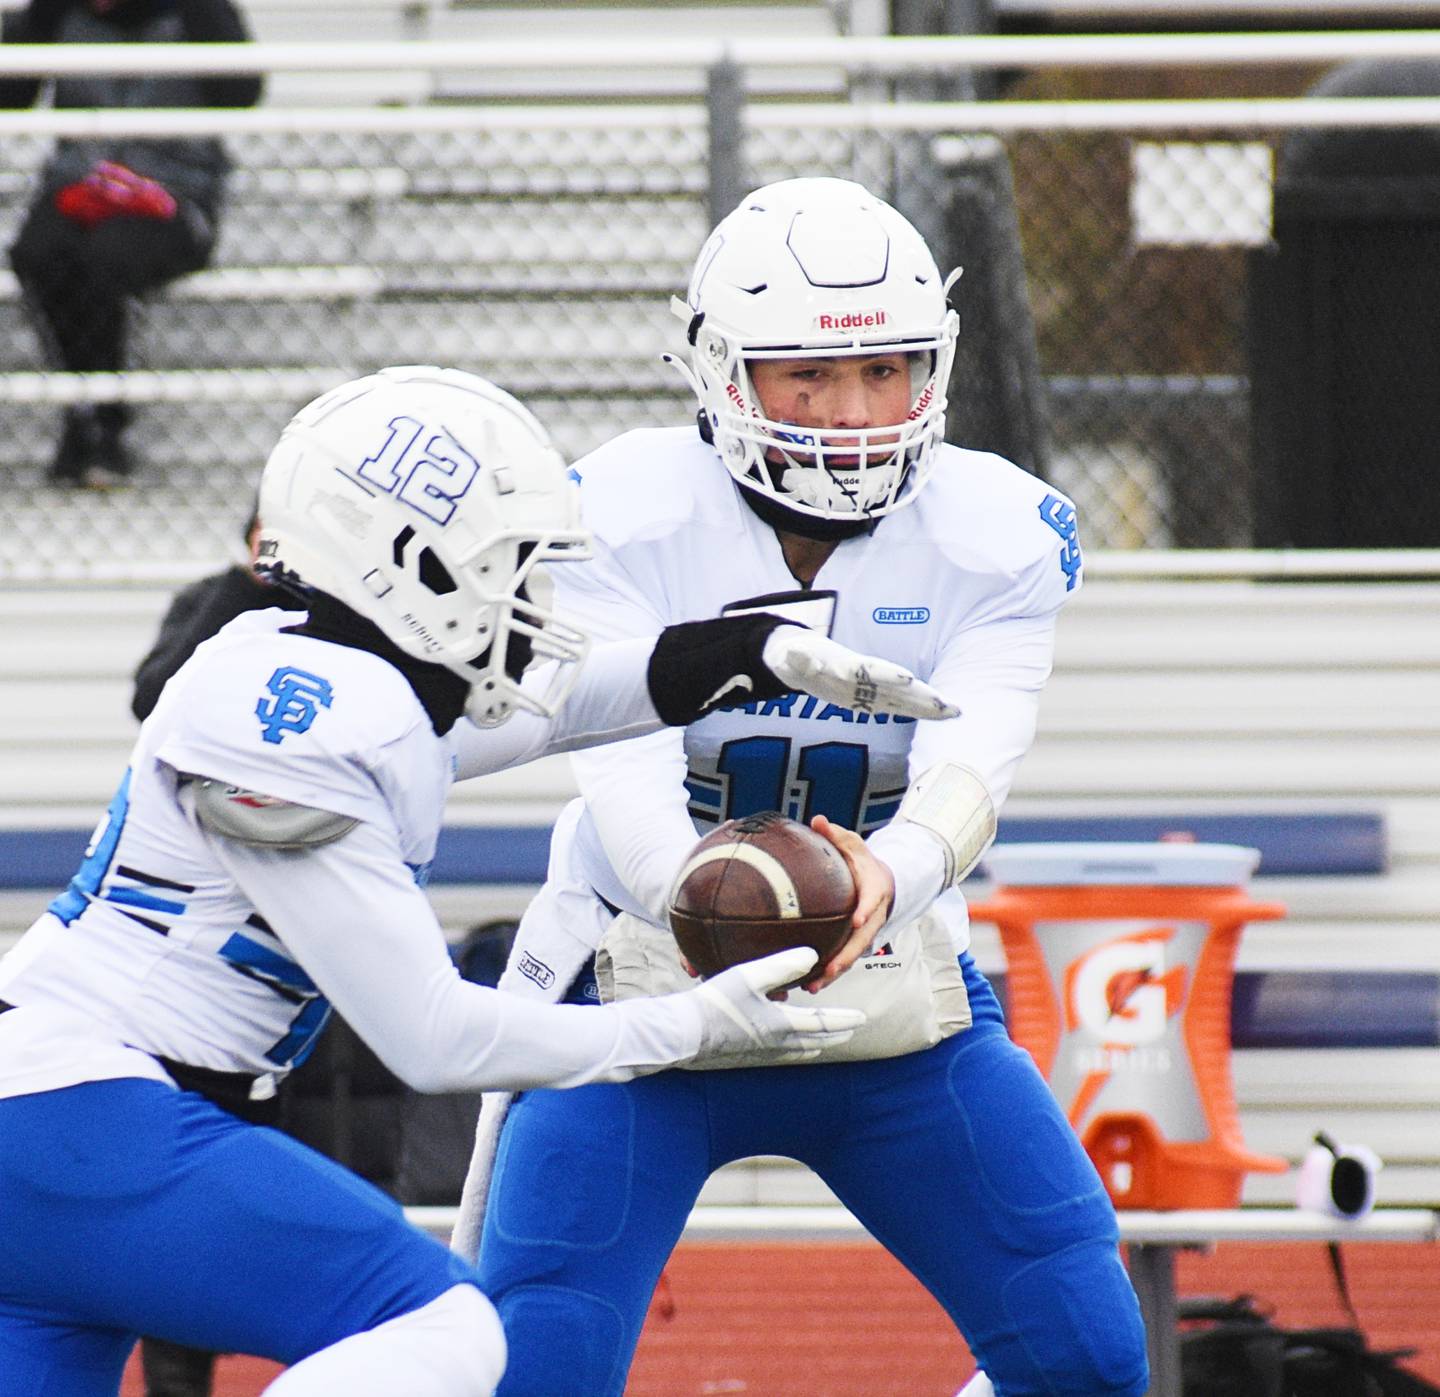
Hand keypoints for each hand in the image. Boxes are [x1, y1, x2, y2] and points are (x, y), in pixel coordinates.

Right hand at [690, 947, 865, 1063]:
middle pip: (815, 1042)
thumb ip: (782, 966)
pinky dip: (793, 1049)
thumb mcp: (749, 976)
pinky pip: (779, 1055)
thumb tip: (813, 955)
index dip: (844, 1019)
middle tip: (851, 1030)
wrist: (682, 1035)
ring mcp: (760, 1053)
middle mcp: (775, 1044)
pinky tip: (782, 1044)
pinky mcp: (744, 1057)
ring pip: (797, 1052)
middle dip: (835, 1035)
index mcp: (781, 1025)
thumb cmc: (714, 1002)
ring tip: (823, 1040)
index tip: (863, 1018)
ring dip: (816, 1044)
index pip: (823, 1023)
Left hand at [761, 626, 958, 720]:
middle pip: (898, 685)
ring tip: (956, 711)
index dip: (887, 674)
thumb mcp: (790, 658)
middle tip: (948, 704)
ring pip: (905, 697)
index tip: (908, 678)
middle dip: (922, 694)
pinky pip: (900, 707)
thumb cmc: (794, 656)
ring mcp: (872, 688)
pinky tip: (944, 717)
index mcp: (846, 665)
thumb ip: (796, 658)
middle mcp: (865, 676)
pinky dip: (921, 712)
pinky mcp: (873, 699)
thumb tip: (795, 653)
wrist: (803, 656)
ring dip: (929, 704)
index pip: (870, 669)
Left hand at [804, 814, 894, 992]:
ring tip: (814, 985)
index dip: (866, 910)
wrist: (882, 881)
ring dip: (836, 972)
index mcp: (874, 889)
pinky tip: (810, 984)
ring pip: (853, 955)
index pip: (871, 900)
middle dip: (847, 955)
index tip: (858, 919)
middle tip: (830, 968)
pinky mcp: (855, 941)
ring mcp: (865, 932)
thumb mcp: (853, 844)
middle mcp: (872, 915)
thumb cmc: (862, 862)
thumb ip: (836, 835)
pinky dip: (830, 974)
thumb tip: (818, 820)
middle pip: (862, 939)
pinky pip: (844, 959)